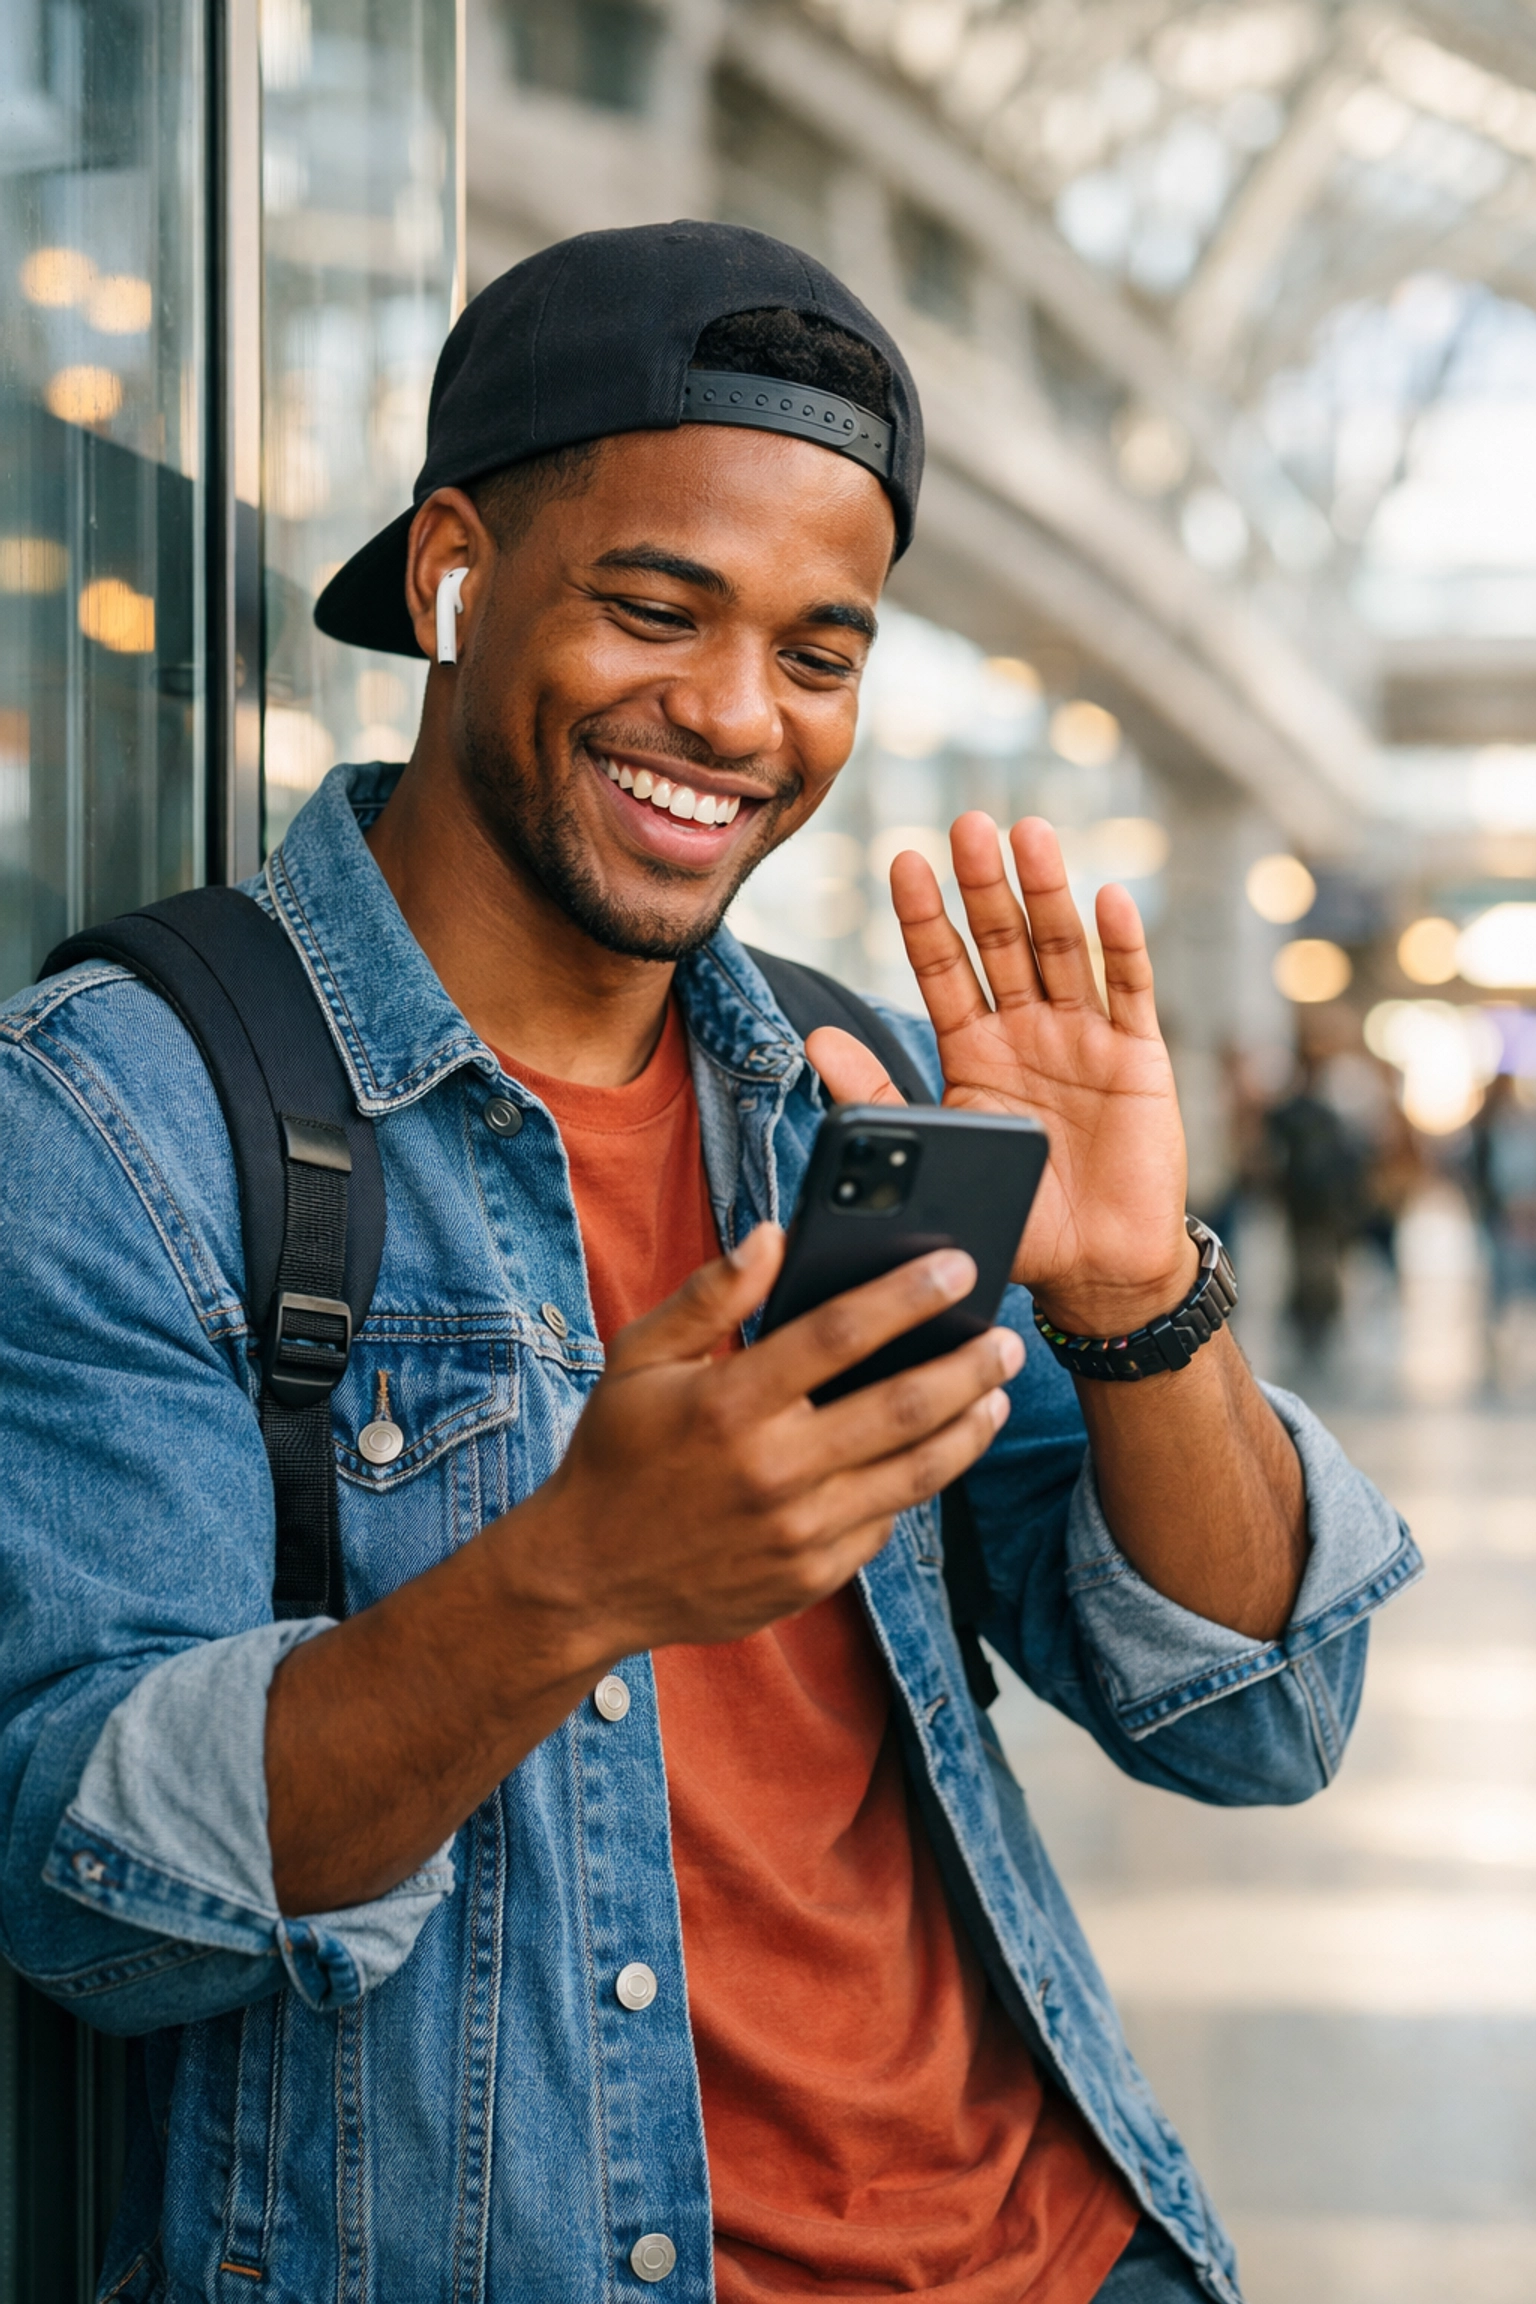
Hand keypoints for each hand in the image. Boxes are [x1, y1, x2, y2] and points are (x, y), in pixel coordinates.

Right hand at [512, 1223, 1021, 1660]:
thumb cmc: (615, 1453)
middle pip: (900, 1407)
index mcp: (727, 1403)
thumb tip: (775, 1236)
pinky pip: (885, 1523)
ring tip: (995, 1395)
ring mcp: (796, 1531)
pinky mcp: (810, 1576)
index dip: (907, 1294)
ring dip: (967, 1429)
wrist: (587, 1580)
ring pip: (914, 1473)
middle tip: (1005, 1339)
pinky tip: (933, 1453)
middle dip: (967, 1366)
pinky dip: (916, 1483)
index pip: (839, 1333)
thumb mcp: (638, 1360)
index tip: (958, 1264)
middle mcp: (770, 1469)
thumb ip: (709, 1297)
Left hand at [806, 813, 1196, 1336]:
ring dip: (1048, 891)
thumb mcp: (940, 1151)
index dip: (926, 918)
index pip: (945, 969)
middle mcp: (1028, 1031)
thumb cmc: (1016, 1216)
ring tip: (1029, 834)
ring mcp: (1085, 1038)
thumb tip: (814, 1043)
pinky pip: (1130, 991)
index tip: (904, 861)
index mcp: (975, 1051)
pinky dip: (1121, 945)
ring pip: (1062, 950)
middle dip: (985, 885)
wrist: (1095, 1269)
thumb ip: (880, 1097)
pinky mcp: (1139, 1058)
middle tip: (967, 824)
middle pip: (1004, 943)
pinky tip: (1108, 898)